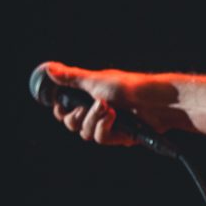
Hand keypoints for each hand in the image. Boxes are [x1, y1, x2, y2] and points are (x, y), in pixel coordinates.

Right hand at [40, 62, 170, 147]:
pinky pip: (100, 138)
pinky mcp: (118, 136)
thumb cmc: (129, 86)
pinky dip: (105, 127)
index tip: (65, 106)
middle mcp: (96, 111)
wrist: (155, 101)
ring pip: (85, 132)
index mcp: (89, 96)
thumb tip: (49, 68)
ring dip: (94, 120)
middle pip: (71, 123)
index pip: (65, 109)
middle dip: (79, 115)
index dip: (62, 110)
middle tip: (92, 105)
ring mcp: (107, 125)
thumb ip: (71, 78)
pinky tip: (115, 118)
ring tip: (109, 109)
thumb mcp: (95, 80)